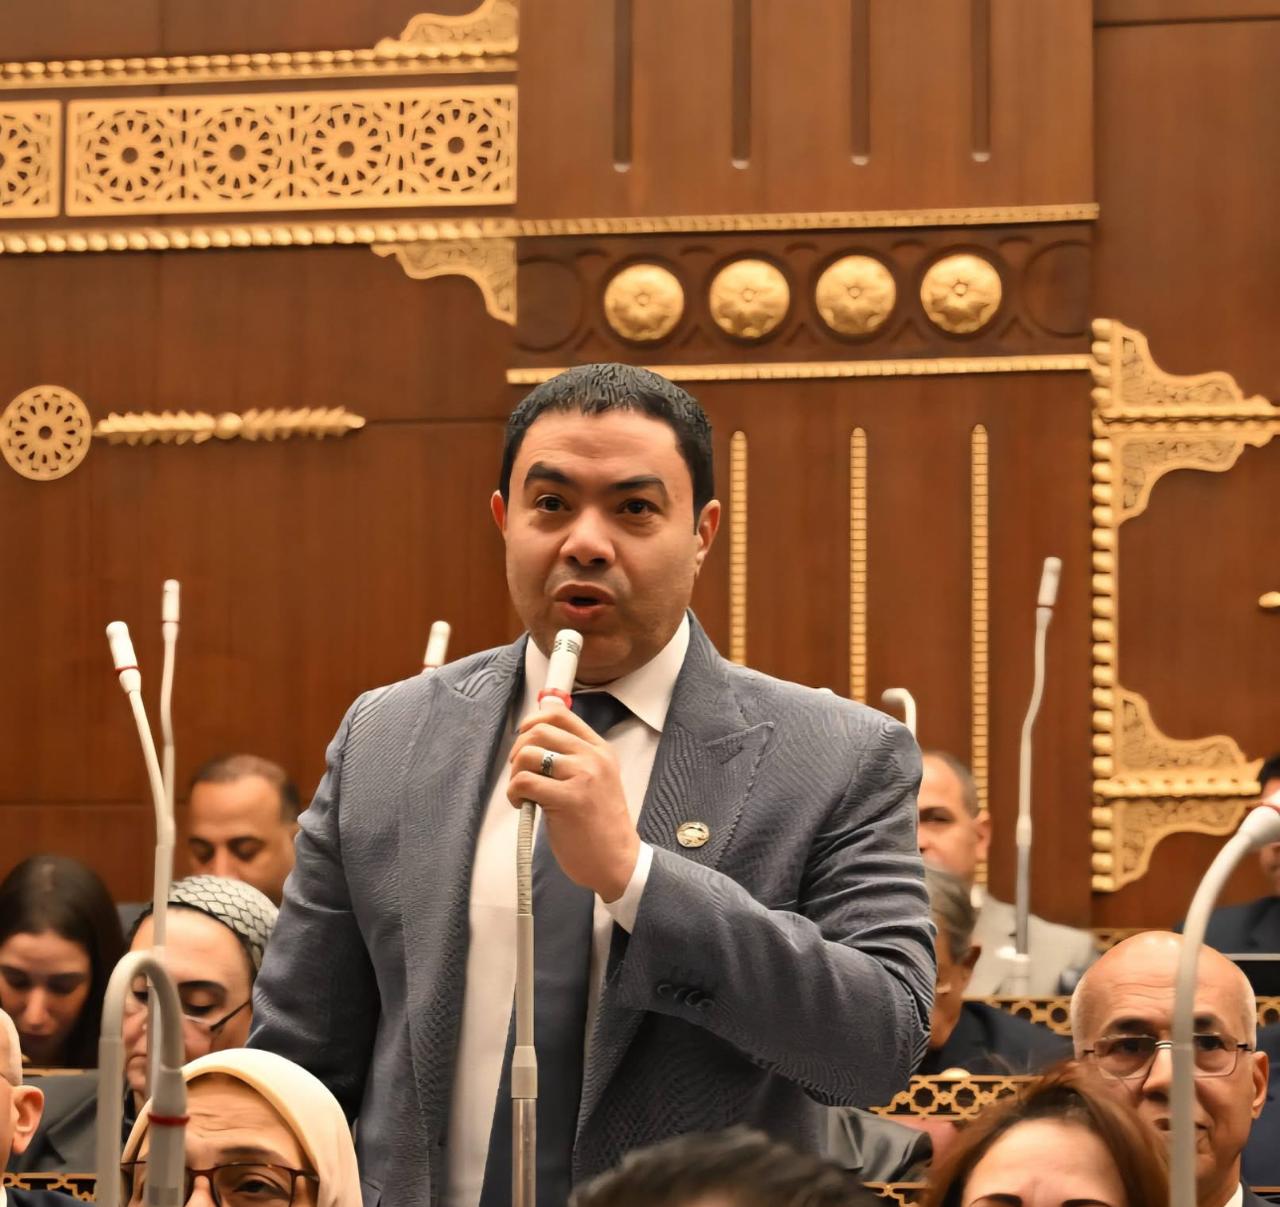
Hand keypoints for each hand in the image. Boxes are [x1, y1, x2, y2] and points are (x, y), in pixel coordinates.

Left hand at [508, 704, 639, 901]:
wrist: (617, 861)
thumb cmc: (598, 825)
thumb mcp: (594, 780)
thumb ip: (571, 757)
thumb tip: (533, 732)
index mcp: (600, 749)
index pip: (560, 713)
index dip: (532, 720)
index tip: (524, 739)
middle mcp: (594, 757)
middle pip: (539, 731)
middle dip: (518, 751)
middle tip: (520, 774)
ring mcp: (584, 776)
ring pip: (528, 755)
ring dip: (514, 774)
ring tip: (523, 794)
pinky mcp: (569, 799)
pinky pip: (524, 782)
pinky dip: (513, 793)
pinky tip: (522, 805)